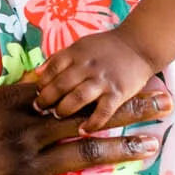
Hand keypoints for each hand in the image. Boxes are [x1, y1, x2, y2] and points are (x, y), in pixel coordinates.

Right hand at [0, 83, 171, 174]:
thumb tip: (42, 83)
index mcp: (16, 104)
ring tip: (153, 143)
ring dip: (124, 146)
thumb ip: (13, 97)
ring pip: (86, 150)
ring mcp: (28, 164)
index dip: (107, 85)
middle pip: (89, 115)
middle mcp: (26, 130)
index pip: (72, 90)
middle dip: (130, 109)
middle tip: (164, 104)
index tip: (135, 78)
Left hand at [28, 31, 158, 131]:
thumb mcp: (81, 45)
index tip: (35, 93)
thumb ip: (61, 58)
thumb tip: (37, 74)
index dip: (41, 83)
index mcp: (76, 53)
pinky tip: (83, 130)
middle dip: (46, 98)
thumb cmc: (107, 47)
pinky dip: (92, 123)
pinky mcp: (118, 92)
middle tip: (40, 108)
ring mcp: (103, 80)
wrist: (139, 45)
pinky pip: (102, 112)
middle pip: (60, 85)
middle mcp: (87, 66)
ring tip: (57, 115)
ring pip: (77, 98)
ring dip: (64, 109)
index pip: (51, 68)